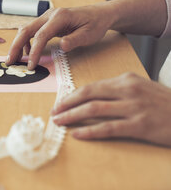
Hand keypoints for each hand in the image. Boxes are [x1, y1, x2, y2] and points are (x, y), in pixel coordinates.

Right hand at [6, 5, 114, 69]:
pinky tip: (26, 53)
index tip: (30, 66)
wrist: (99, 14)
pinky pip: (32, 31)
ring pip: (26, 30)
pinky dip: (25, 42)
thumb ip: (75, 40)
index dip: (34, 51)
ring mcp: (47, 17)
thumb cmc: (95, 24)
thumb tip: (62, 46)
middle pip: (26, 29)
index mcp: (60, 17)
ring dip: (18, 44)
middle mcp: (50, 15)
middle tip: (9, 62)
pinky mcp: (46, 22)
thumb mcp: (89, 34)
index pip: (41, 35)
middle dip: (15, 46)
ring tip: (14, 59)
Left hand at [51, 73, 170, 146]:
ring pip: (95, 109)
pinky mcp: (140, 125)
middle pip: (89, 94)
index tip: (60, 102)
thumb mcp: (141, 88)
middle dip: (67, 103)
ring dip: (73, 116)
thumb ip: (118, 90)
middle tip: (54, 112)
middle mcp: (129, 90)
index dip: (73, 95)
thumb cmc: (163, 103)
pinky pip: (109, 128)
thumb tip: (91, 97)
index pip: (92, 86)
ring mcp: (135, 107)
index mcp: (126, 79)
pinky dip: (90, 131)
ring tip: (60, 121)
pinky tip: (78, 134)